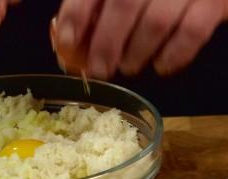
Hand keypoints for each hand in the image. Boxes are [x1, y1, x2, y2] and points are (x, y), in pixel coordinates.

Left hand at [52, 0, 227, 79]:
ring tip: (128, 67)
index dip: (75, 16)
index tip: (66, 44)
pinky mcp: (216, 2)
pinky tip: (162, 66)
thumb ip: (90, 4)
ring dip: (136, 52)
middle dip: (106, 44)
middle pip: (124, 5)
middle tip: (98, 71)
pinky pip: (193, 31)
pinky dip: (174, 55)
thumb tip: (67, 39)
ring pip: (157, 21)